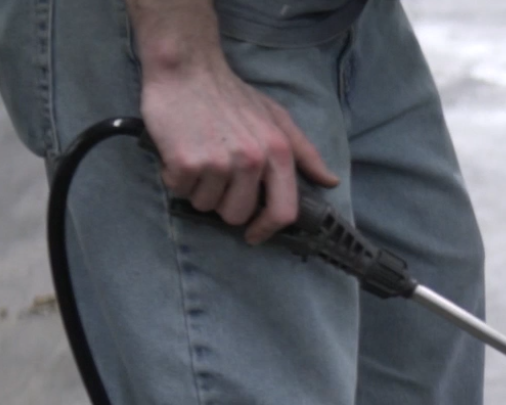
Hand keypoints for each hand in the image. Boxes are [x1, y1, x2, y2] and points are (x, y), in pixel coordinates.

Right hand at [140, 52, 338, 243]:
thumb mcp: (276, 118)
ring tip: (198, 157)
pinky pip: (180, 190)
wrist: (186, 68)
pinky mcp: (186, 161)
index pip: (283, 211)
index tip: (254, 235)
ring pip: (206, 205)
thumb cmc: (231, 95)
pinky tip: (178, 153)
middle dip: (223, 202)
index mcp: (278, 152)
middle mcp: (252, 160)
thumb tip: (330, 181)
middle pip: (237, 215)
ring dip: (198, 188)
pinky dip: (175, 177)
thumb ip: (304, 152)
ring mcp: (219, 162)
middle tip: (215, 175)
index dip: (267, 230)